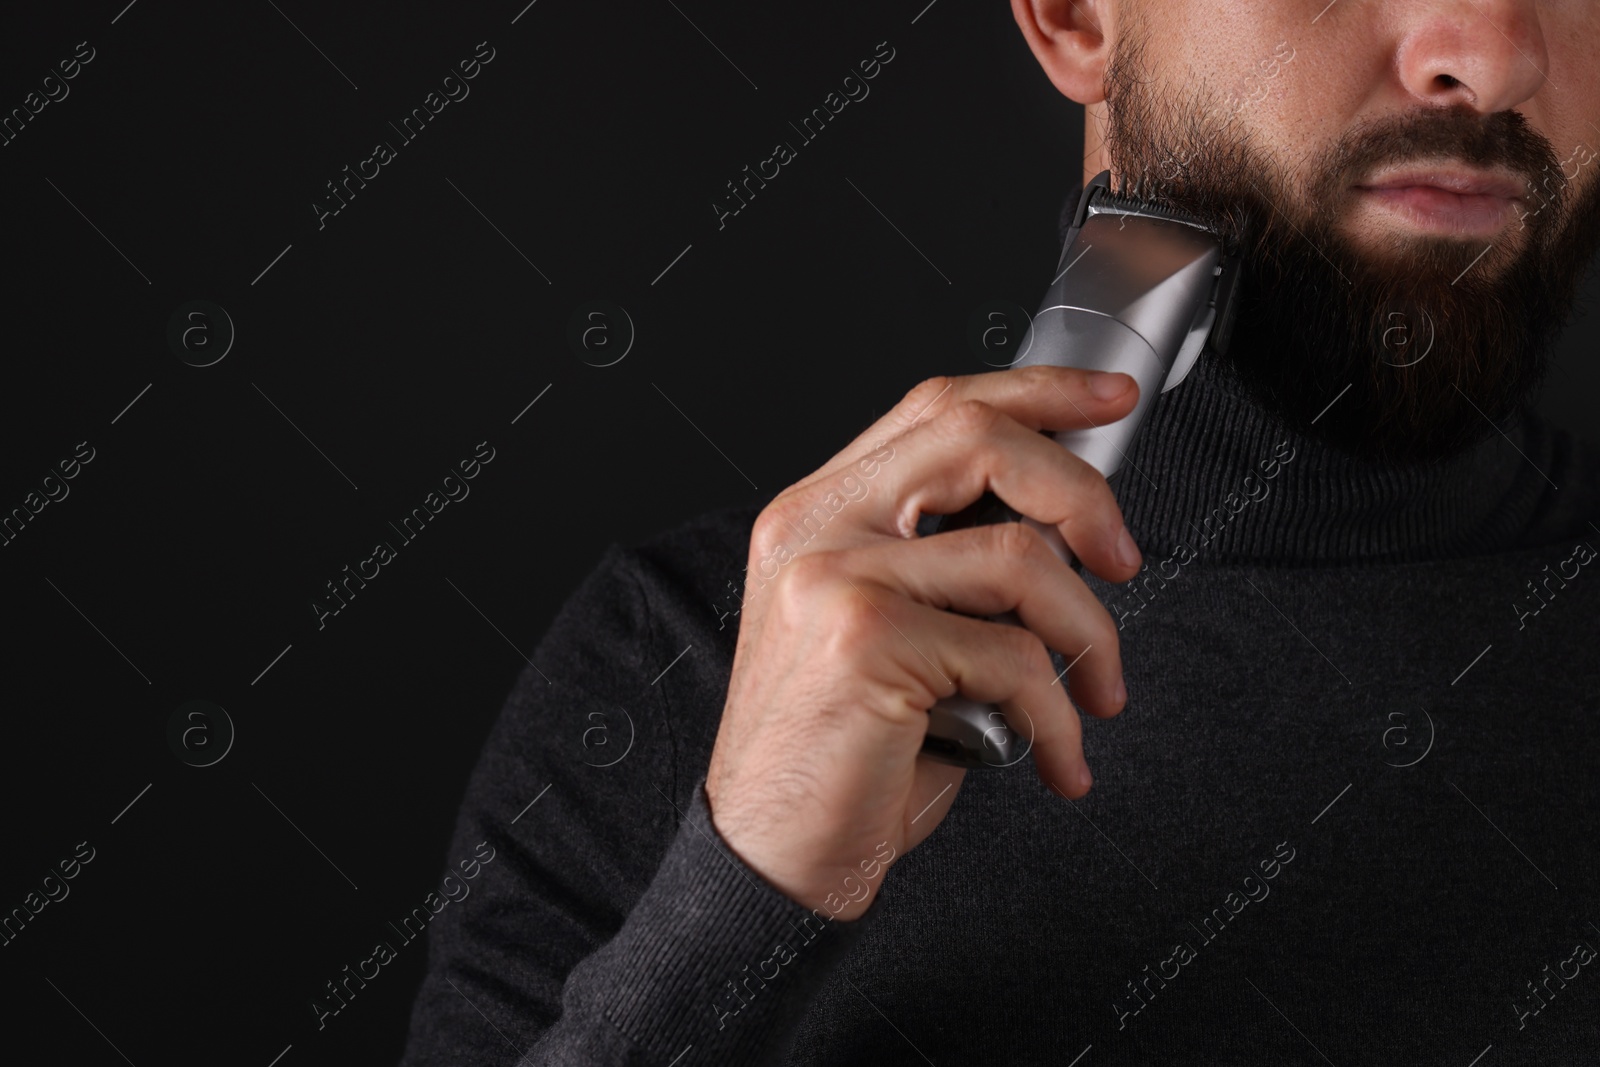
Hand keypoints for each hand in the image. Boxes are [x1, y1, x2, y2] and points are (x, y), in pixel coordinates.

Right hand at [705, 366, 1142, 919]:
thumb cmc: (840, 756)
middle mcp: (815, 528)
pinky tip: (1055, 757)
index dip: (1034, 394)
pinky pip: (1014, 654)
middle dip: (1081, 492)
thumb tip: (1063, 528)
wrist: (768, 859)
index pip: (934, 410)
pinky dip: (1059, 714)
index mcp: (817, 514)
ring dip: (1088, 633)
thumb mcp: (889, 634)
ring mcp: (834, 578)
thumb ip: (947, 564)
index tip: (1105, 401)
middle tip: (1122, 559)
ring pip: (1018, 557)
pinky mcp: (865, 642)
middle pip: (976, 439)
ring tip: (1096, 693)